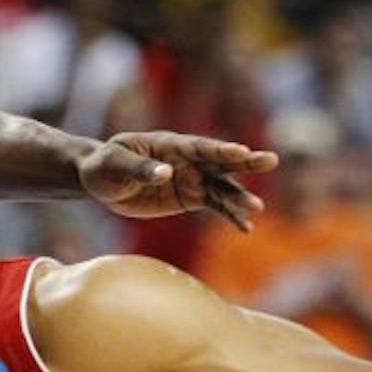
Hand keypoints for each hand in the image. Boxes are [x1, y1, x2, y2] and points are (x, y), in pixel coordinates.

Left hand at [79, 133, 278, 229]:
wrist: (101, 181)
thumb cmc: (105, 165)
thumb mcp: (115, 164)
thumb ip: (139, 168)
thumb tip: (164, 173)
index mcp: (169, 144)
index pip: (198, 146)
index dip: (219, 149)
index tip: (241, 151)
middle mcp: (186, 160)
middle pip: (219, 161)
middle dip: (244, 162)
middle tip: (270, 160)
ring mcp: (190, 179)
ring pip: (221, 187)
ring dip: (239, 197)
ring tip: (257, 207)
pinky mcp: (189, 198)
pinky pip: (214, 206)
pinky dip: (230, 215)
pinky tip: (246, 227)